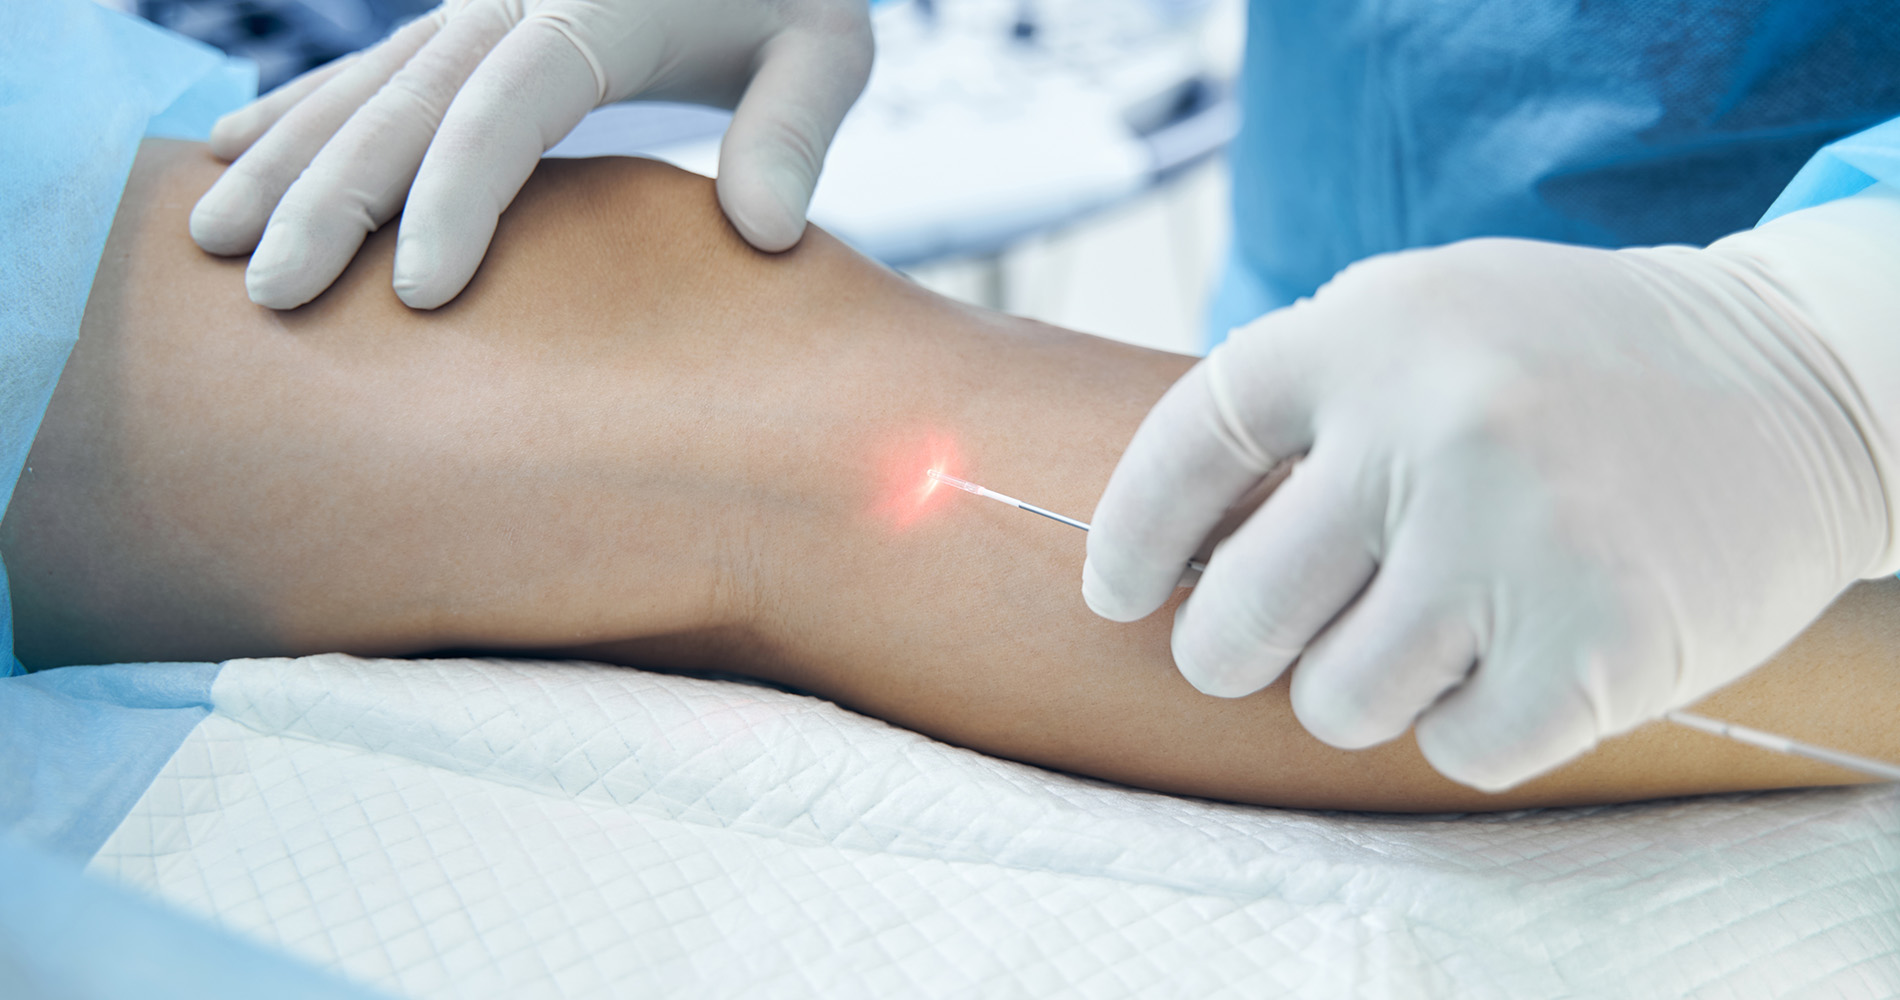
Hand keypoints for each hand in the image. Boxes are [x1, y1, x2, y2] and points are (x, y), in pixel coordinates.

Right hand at [189, 0, 872, 309]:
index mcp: (597, 7)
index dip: (457, 195)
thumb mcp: (829, 43)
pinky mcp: (460, 21)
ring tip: (205, 242)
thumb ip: (796, 126)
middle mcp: (514, 2)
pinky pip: (362, 69)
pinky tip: (226, 154)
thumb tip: (767, 233)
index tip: (419, 294)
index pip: (510, 107)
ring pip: (360, 86)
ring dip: (282, 160)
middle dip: (329, 197)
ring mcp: (475, 7)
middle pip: (406, 103)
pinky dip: (295, 112)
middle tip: (270, 294)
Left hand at [1082, 188, 1899, 790]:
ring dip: (1361, 691)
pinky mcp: (1597, 644)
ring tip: (1428, 631)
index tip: (1118, 593)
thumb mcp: (1428, 314)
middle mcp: (1434, 429)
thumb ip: (1305, 400)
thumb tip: (1170, 548)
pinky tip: (1515, 659)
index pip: (1191, 448)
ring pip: (1338, 704)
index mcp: (1372, 332)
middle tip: (1263, 647)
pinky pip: (1454, 749)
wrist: (1801, 382)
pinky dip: (1468, 725)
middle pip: (1243, 616)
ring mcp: (1518, 540)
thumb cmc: (1575, 362)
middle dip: (1230, 653)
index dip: (1133, 537)